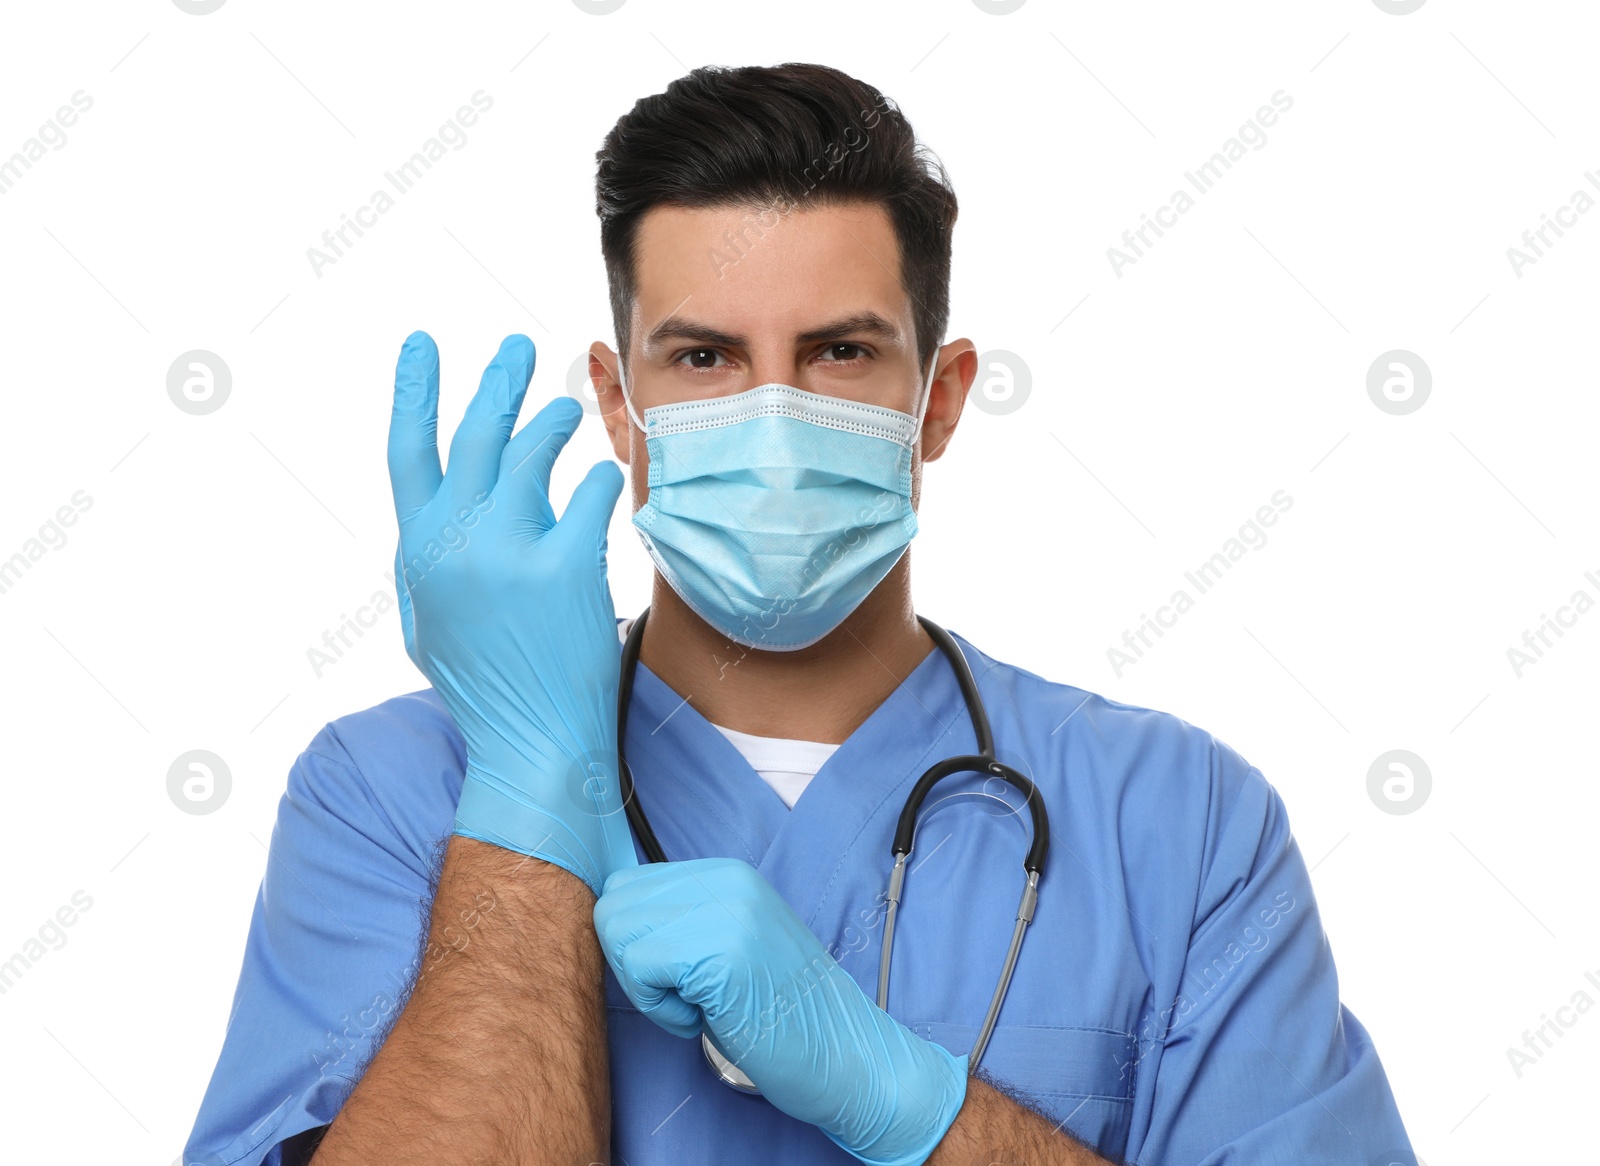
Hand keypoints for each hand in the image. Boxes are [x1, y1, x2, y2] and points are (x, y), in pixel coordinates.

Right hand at [387, 330, 637, 894]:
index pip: (407, 451)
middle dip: (498, 382)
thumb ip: (430, 558)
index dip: (413, 391)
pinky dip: (601, 481)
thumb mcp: (430, 621)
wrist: (531, 742)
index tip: (422, 343)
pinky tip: (607, 477)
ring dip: (553, 422)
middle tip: (519, 346)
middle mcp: (455, 542)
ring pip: (533, 454)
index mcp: (419, 552)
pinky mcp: (564, 566)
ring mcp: (508, 551)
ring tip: (567, 409)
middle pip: (476, 435)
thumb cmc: (485, 686)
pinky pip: (590, 495)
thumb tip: (441, 504)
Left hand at [594, 858, 967, 1165]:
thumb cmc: (783, 1013)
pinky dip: (661, 1008)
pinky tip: (703, 1017)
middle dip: (634, 960)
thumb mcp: (733, 940)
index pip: (629, 885)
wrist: (845, 1053)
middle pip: (614, 905)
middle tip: (684, 994)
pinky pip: (641, 969)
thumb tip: (614, 913)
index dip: (637, 940)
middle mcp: (725, 879)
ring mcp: (725, 911)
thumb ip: (685, 918)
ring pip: (619, 934)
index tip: (679, 974)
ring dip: (646, 986)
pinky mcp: (721, 952)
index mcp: (728, 873)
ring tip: (698, 1005)